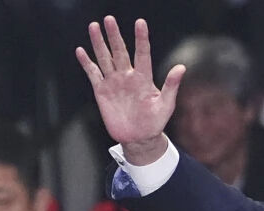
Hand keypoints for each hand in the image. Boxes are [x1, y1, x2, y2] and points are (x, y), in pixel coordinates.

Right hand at [76, 16, 183, 162]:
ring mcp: (114, 82)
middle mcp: (127, 76)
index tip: (140, 23)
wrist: (139, 138)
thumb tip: (182, 67)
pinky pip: (93, 74)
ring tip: (94, 26)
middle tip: (109, 19)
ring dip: (99, 43)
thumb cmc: (155, 122)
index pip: (142, 53)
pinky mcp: (102, 91)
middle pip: (119, 51)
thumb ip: (171, 86)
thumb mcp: (166, 105)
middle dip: (114, 35)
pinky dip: (87, 63)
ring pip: (105, 58)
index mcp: (143, 78)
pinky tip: (81, 51)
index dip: (141, 38)